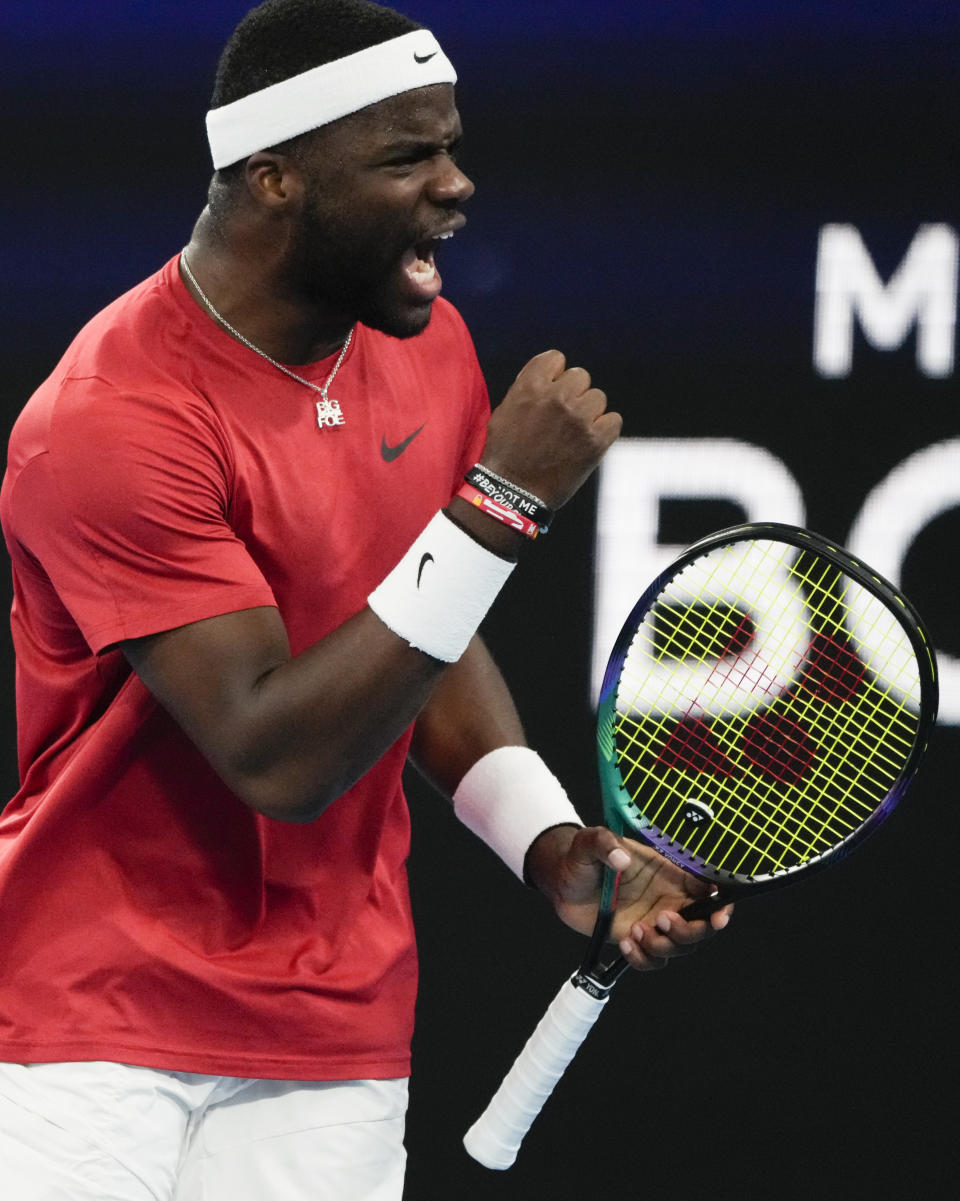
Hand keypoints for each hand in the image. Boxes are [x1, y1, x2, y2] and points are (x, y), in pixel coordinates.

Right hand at [481, 350, 621, 508]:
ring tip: (572, 435)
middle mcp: (557, 397)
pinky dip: (604, 431)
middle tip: (562, 419)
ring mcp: (578, 418)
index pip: (556, 359)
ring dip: (589, 413)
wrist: (513, 494)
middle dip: (573, 394)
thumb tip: (552, 376)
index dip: (554, 377)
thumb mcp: (505, 411)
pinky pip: (614, 420)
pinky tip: (588, 443)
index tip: (550, 394)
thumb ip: (529, 389)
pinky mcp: (596, 441)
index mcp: (530, 386)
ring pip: (598, 398)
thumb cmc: (505, 454)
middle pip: (581, 377)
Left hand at [525, 825, 732, 971]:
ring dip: (662, 946)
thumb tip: (620, 858)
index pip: (708, 890)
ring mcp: (653, 922)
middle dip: (689, 931)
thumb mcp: (590, 842)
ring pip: (679, 947)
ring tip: (635, 930)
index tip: (719, 915)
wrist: (561, 879)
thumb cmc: (582, 855)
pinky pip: (653, 960)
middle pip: (701, 926)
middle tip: (661, 919)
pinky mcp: (637, 939)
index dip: (721, 904)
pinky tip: (625, 944)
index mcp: (669, 873)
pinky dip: (643, 959)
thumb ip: (605, 844)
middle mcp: (668, 899)